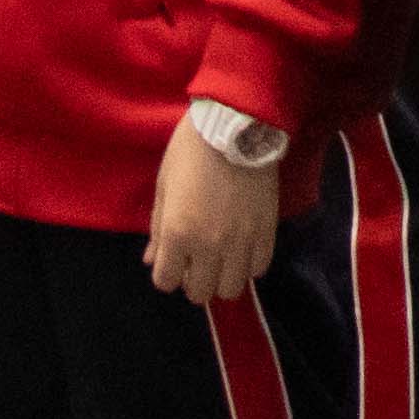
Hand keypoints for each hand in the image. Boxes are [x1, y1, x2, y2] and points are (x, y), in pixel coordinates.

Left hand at [146, 122, 283, 303]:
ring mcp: (240, 241)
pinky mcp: (266, 232)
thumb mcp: (164, 186)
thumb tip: (152, 260)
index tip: (172, 260)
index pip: (166, 281)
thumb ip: (157, 229)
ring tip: (221, 258)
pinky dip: (248, 265)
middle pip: (199, 293)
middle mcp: (208, 245)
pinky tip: (242, 248)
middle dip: (193, 281)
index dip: (166, 273)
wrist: (236, 125)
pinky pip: (258, 268)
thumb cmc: (191, 151)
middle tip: (196, 261)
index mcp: (177, 233)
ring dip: (222, 278)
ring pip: (231, 289)